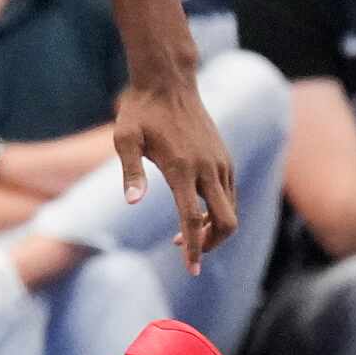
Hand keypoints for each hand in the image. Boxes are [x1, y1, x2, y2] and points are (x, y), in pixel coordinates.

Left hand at [113, 75, 236, 274]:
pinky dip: (217, 212)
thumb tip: (132, 202)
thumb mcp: (124, 138)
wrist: (169, 82)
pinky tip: (194, 213)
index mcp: (183, 168)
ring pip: (231, 210)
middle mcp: (209, 168)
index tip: (192, 271)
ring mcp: (222, 163)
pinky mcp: (225, 158)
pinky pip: (230, 195)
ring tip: (179, 236)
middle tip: (188, 255)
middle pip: (226, 221)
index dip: (193, 248)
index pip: (192, 219)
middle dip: (211, 244)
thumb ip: (130, 171)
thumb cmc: (140, 111)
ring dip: (212, 230)